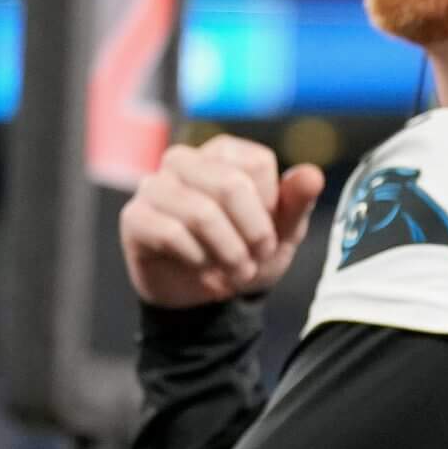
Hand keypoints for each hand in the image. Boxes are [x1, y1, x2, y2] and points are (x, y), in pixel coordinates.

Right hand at [118, 135, 325, 307]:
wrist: (206, 296)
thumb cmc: (245, 252)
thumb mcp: (282, 232)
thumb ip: (297, 202)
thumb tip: (313, 175)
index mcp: (223, 152)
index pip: (257, 164)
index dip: (271, 208)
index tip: (270, 233)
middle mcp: (185, 160)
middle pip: (231, 185)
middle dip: (254, 233)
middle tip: (258, 259)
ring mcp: (154, 186)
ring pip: (201, 212)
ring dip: (229, 252)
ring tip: (237, 271)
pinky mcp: (135, 218)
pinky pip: (171, 234)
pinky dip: (199, 260)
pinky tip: (204, 268)